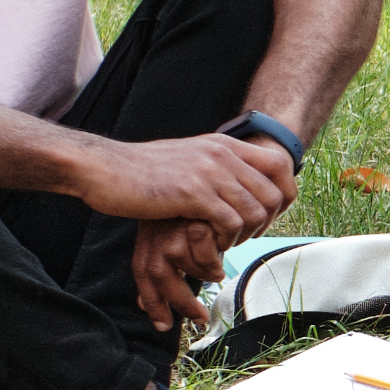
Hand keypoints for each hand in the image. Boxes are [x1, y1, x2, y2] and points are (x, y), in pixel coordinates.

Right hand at [78, 133, 296, 241]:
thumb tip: (235, 178)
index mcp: (224, 144)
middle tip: (243, 237)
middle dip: (265, 224)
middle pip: (274, 194)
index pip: (280, 166)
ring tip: (223, 243)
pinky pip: (231, 223)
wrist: (105, 169)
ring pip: (256, 212)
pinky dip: (225, 241)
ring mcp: (209, 172)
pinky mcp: (193, 194)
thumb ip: (213, 164)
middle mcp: (222, 154)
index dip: (284, 195)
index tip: (267, 216)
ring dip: (244, 236)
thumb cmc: (140, 171)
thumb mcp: (186, 157)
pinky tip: (208, 245)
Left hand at [132, 216, 226, 334]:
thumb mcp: (170, 233)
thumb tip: (150, 315)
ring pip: (187, 263)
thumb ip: (162, 270)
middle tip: (201, 320)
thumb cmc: (190, 208)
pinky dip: (216, 255)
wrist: (200, 164)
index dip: (151, 302)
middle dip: (180, 304)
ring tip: (217, 272)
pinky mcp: (199, 209)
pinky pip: (205, 250)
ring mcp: (176, 219)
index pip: (142, 273)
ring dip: (204, 273)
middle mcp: (157, 228)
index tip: (162, 326)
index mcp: (148, 234)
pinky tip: (226, 248)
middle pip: (158, 276)